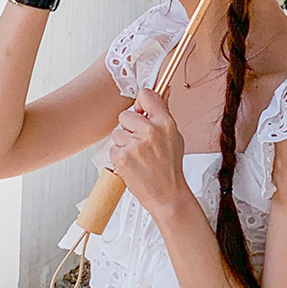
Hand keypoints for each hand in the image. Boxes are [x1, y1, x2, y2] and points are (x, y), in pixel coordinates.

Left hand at [108, 88, 188, 220]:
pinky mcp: (122, 158)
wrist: (167, 195)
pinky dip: (119, 156)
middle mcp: (150, 131)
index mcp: (165, 122)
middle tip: (140, 141)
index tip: (141, 110)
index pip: (146, 95)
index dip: (141, 103)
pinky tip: (132, 163)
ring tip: (138, 155)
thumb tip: (162, 92)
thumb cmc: (170, 168)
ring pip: (117, 133)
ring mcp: (135, 145)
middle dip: (130, 127)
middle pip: (125, 115)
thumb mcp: (174, 135)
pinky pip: (112, 148)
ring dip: (124, 143)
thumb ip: (163, 114)